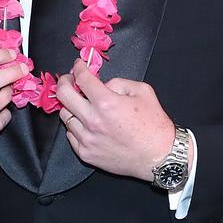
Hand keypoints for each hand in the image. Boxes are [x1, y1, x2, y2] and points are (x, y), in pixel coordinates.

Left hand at [56, 58, 175, 179]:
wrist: (159, 156)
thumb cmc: (154, 125)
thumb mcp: (142, 92)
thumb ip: (118, 83)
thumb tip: (101, 84)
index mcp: (107, 103)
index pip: (82, 79)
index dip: (78, 68)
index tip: (79, 66)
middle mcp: (93, 121)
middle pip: (63, 95)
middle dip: (65, 82)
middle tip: (70, 81)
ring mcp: (88, 139)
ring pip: (65, 116)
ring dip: (71, 106)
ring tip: (81, 104)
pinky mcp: (86, 153)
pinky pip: (71, 134)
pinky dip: (76, 126)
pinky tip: (86, 124)